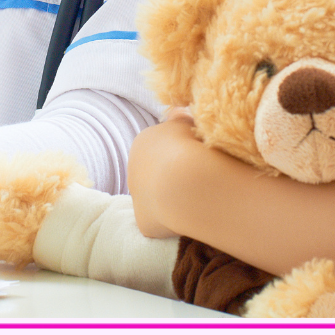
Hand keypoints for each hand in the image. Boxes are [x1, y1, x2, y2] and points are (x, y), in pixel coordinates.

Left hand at [128, 114, 205, 237]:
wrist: (188, 181)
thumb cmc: (192, 146)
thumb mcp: (189, 123)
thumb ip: (181, 119)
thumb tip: (176, 112)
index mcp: (143, 141)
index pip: (163, 148)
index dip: (182, 152)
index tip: (200, 156)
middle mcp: (134, 168)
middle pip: (157, 173)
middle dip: (176, 176)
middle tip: (201, 179)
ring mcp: (137, 197)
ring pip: (158, 197)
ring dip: (175, 198)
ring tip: (199, 197)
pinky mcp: (144, 223)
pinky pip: (162, 221)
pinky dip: (176, 221)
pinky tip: (192, 216)